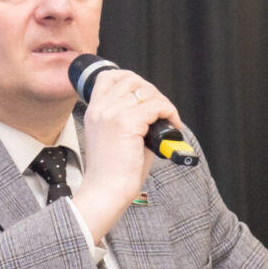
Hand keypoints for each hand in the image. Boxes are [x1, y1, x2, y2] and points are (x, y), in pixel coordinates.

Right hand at [72, 69, 180, 240]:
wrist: (105, 192)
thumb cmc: (112, 173)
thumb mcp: (115, 137)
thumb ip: (130, 119)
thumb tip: (155, 109)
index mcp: (94, 111)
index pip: (109, 77)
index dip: (131, 80)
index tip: (146, 96)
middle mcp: (101, 109)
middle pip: (132, 79)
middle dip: (153, 93)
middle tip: (162, 112)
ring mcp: (112, 114)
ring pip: (147, 91)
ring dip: (163, 103)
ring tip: (168, 120)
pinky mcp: (127, 123)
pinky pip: (157, 106)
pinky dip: (170, 113)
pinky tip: (173, 126)